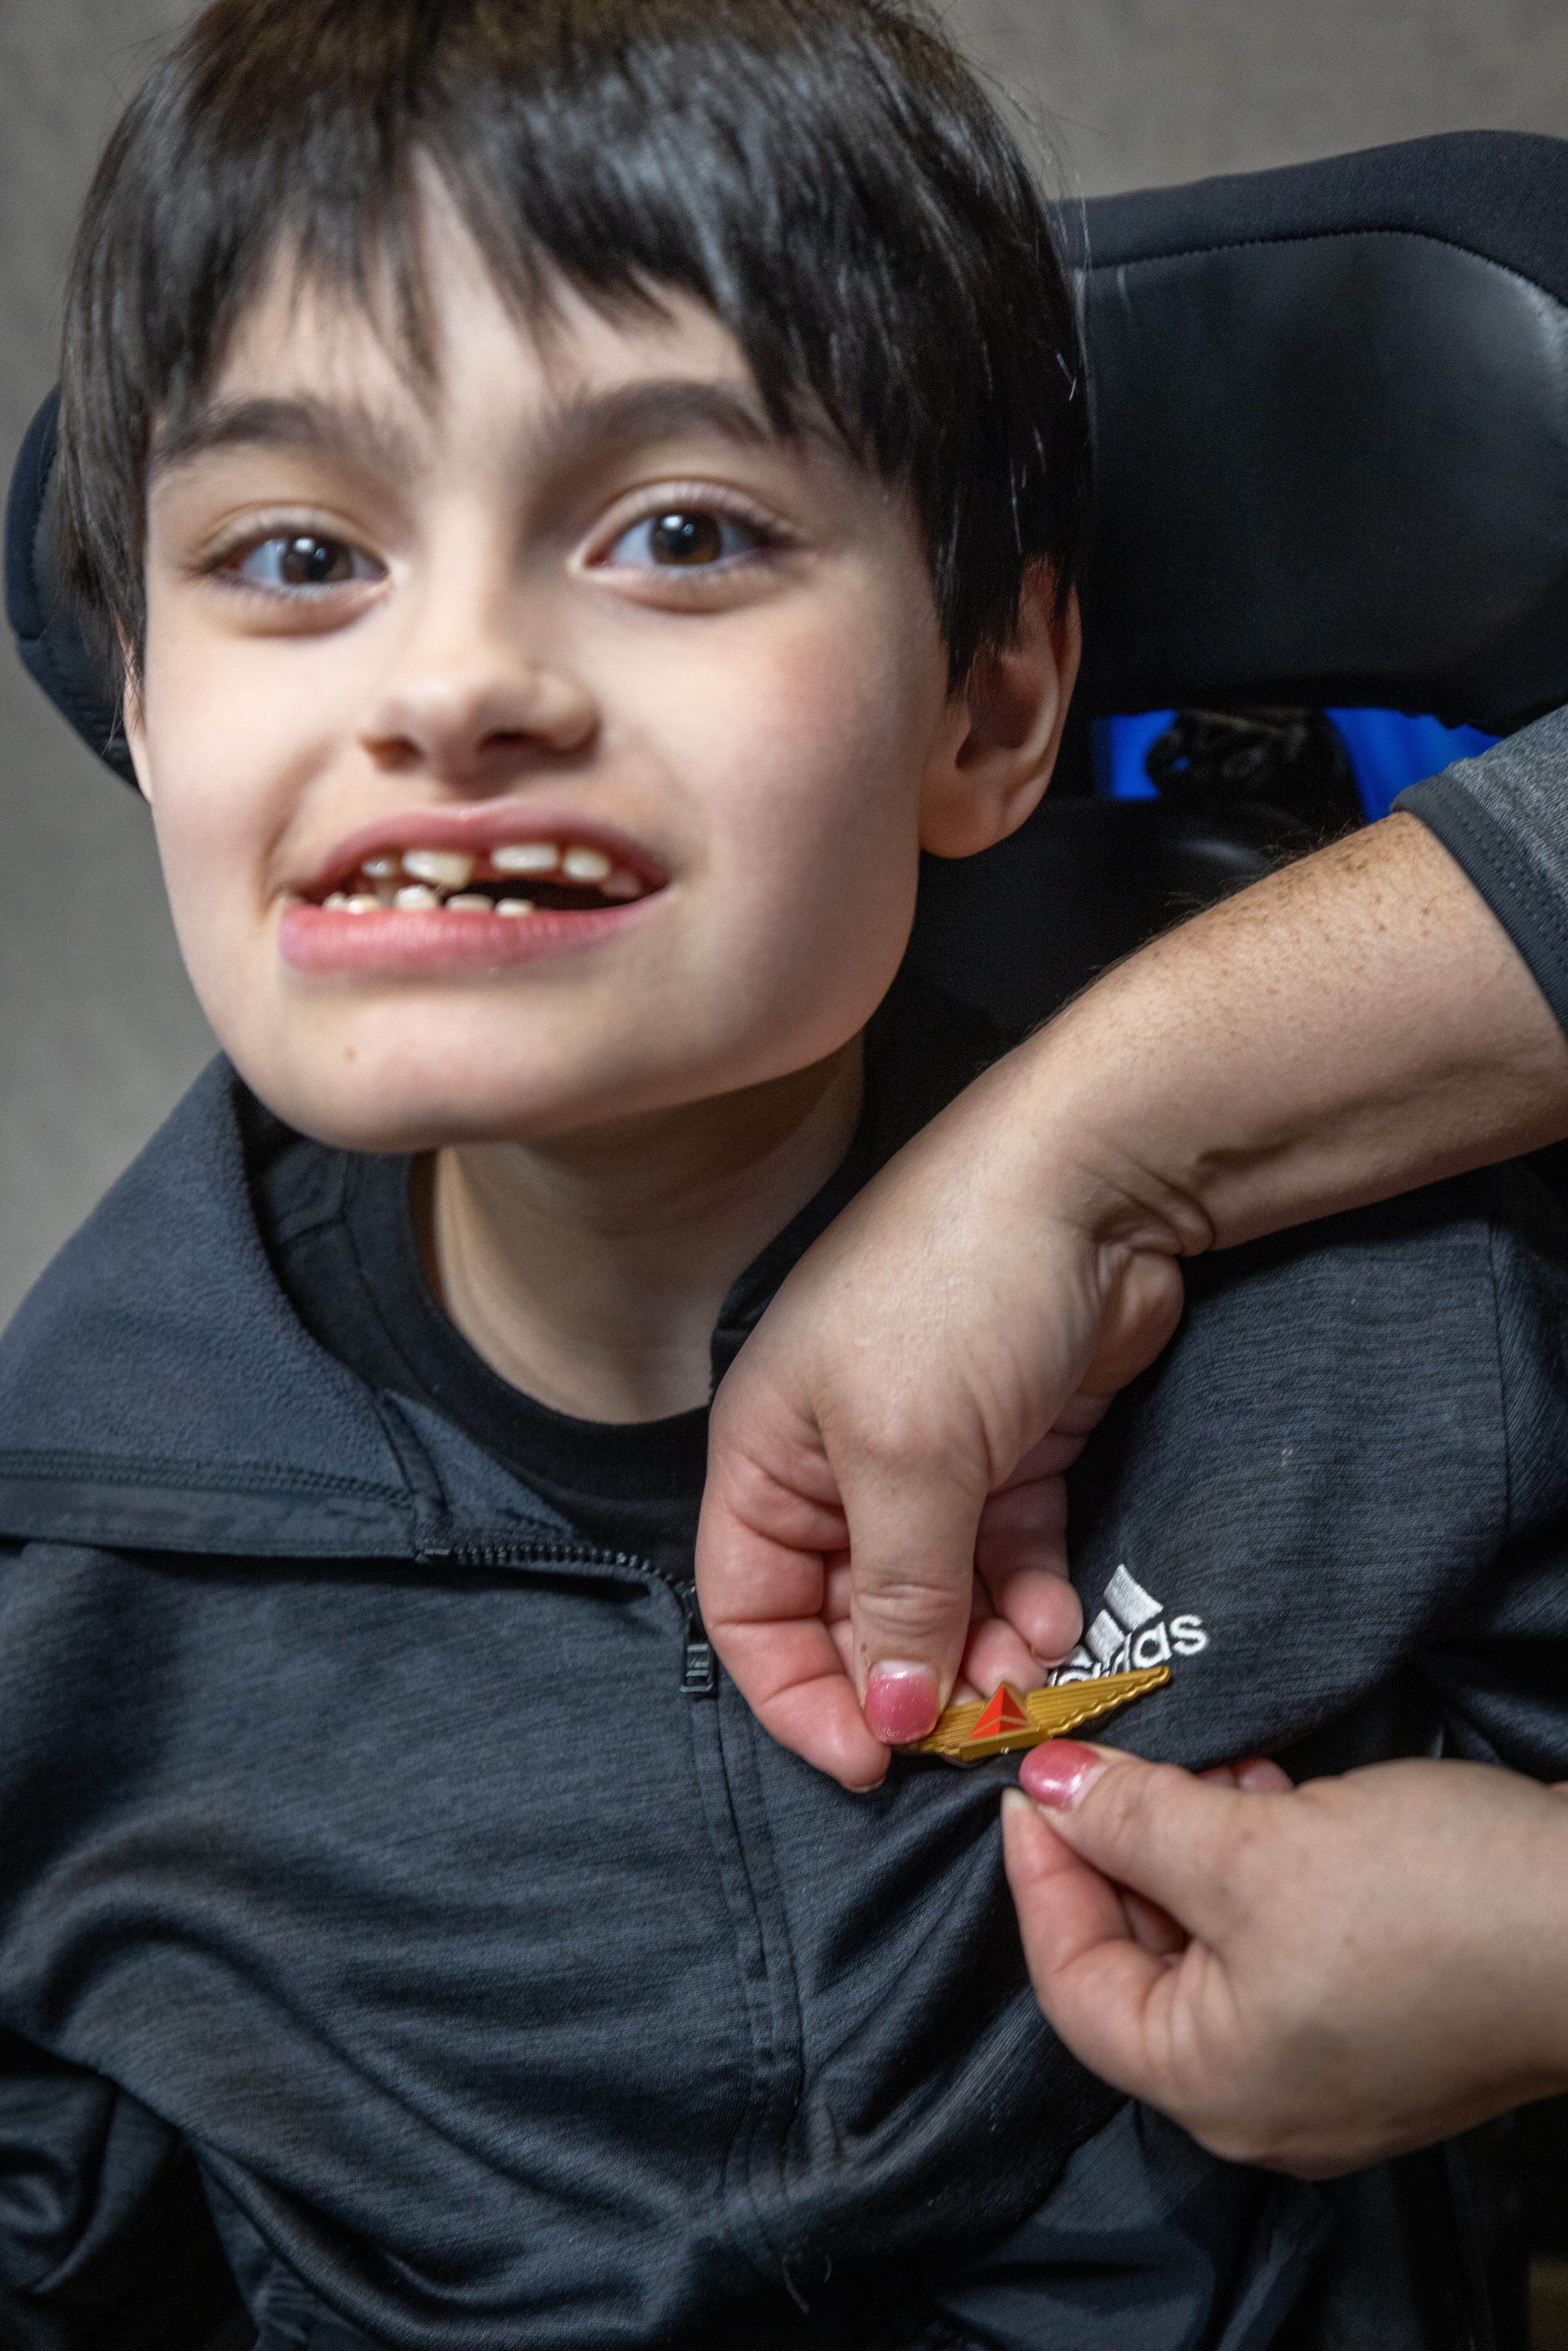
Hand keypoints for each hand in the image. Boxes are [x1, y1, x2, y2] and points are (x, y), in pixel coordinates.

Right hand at [697, 1039, 1191, 1787]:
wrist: (1090, 1185)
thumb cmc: (955, 1299)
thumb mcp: (908, 1459)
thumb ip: (895, 1596)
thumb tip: (887, 1717)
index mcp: (769, 1455)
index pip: (750, 1609)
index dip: (797, 1695)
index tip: (869, 1763)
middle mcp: (835, 1464)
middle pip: (845, 1613)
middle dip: (906, 1679)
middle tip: (974, 1730)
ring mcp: (927, 1457)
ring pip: (936, 1597)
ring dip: (980, 1652)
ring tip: (1030, 1672)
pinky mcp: (1011, 1451)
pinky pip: (1005, 1558)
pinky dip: (1028, 1602)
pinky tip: (1060, 1624)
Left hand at [1002, 1745, 1567, 2175]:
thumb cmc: (1427, 1905)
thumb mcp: (1250, 1848)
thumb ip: (1133, 1820)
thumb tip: (1046, 1788)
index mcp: (1212, 2087)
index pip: (1072, 1982)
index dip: (1040, 1874)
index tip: (1030, 1783)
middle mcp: (1260, 2099)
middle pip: (1138, 1965)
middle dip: (1121, 1853)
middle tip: (1115, 1763)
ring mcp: (1328, 2066)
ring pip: (1210, 1945)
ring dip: (1191, 1849)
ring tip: (1213, 1771)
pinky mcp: (1379, 2018)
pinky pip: (1277, 1944)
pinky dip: (1256, 1869)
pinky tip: (1273, 1800)